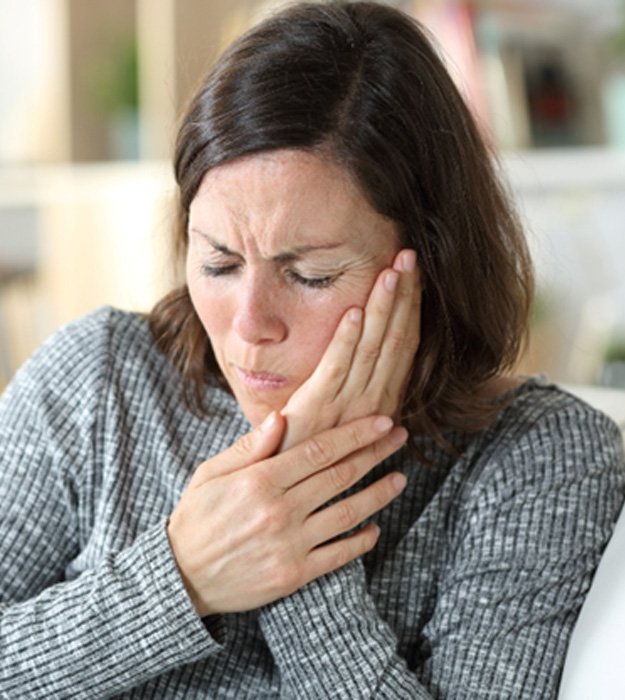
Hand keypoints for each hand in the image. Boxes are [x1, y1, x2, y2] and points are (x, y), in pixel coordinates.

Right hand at [167, 412, 407, 616]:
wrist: (181, 577)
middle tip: (400, 438)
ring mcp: (289, 544)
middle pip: (340, 476)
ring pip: (347, 514)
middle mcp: (279, 510)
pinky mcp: (294, 575)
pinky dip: (360, 541)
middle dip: (375, 453)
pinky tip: (375, 528)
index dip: (355, 434)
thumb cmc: (197, 517)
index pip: (319, 450)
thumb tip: (282, 417)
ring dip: (379, 494)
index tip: (381, 421)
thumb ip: (250, 446)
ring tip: (400, 479)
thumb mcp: (212, 473)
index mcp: (259, 480)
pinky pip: (338, 556)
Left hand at [280, 249, 420, 449]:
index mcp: (382, 400)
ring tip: (392, 271)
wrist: (287, 487)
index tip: (415, 274)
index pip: (403, 346)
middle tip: (410, 256)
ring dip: (382, 309)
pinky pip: (336, 367)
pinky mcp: (316, 407)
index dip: (410, 308)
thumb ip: (365, 398)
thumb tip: (390, 399)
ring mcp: (346, 404)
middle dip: (403, 297)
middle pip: (394, 340)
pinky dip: (345, 339)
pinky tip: (354, 311)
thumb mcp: (347, 420)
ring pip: (371, 348)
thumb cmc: (313, 448)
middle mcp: (373, 401)